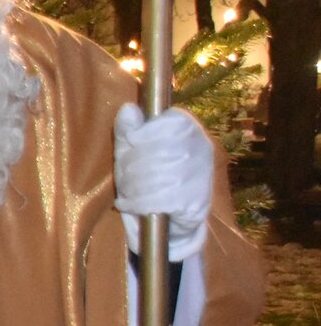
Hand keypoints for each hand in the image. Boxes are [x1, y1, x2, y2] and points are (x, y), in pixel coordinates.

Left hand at [114, 105, 214, 261]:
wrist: (171, 216)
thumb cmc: (148, 175)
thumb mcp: (132, 149)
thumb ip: (128, 129)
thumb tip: (128, 109)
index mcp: (187, 126)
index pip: (163, 124)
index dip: (140, 136)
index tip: (131, 143)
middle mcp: (200, 146)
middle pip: (154, 152)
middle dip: (129, 167)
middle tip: (124, 176)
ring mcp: (202, 174)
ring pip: (153, 177)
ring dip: (131, 188)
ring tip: (127, 192)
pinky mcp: (197, 200)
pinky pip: (156, 200)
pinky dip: (135, 204)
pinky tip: (129, 204)